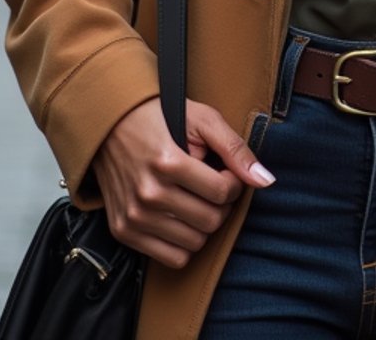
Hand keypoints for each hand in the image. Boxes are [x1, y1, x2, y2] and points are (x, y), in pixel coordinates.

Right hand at [92, 96, 274, 268]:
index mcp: (168, 162)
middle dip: (221, 205)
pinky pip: (172, 258)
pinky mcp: (123, 231)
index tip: (225, 173)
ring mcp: (134, 216)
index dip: (234, 183)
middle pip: (211, 221)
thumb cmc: (161, 116)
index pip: (223, 193)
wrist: (110, 124)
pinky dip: (183, 243)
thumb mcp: (202, 118)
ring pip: (195, 243)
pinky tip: (181, 218)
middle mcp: (148, 194)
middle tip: (213, 187)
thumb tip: (265, 180)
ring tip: (196, 200)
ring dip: (203, 224)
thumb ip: (235, 148)